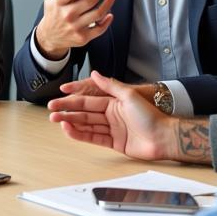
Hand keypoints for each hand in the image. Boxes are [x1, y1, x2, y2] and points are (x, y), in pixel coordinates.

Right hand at [34, 0, 114, 58]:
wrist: (50, 38)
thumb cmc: (53, 15)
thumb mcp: (49, 0)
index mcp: (58, 4)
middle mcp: (67, 15)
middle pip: (89, 1)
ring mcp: (76, 27)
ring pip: (97, 14)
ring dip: (107, 4)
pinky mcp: (83, 37)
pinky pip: (99, 29)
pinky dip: (106, 21)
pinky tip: (110, 14)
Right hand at [48, 70, 177, 160]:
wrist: (164, 137)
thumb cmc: (151, 115)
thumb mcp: (129, 96)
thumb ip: (110, 85)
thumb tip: (94, 73)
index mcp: (113, 102)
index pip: (88, 101)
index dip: (72, 100)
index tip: (58, 100)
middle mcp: (111, 115)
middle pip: (84, 113)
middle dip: (67, 112)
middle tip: (52, 113)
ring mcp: (112, 129)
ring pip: (87, 125)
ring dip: (71, 123)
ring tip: (57, 121)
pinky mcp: (114, 142)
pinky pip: (94, 137)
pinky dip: (81, 134)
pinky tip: (70, 130)